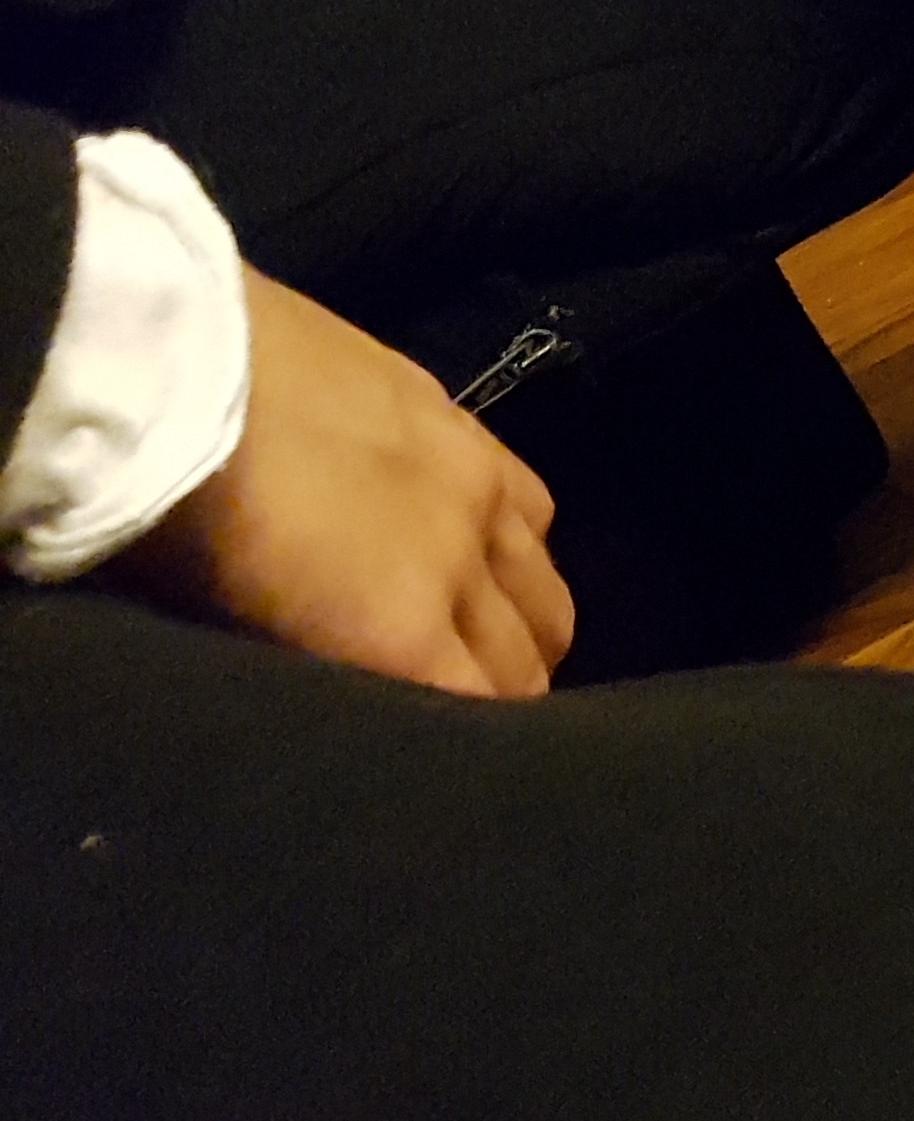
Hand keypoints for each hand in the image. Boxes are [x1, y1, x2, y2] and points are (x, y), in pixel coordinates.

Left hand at [107, 271, 572, 697]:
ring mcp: (473, 487)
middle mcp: (463, 565)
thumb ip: (317, 670)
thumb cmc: (164, 523)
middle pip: (528, 658)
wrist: (159, 367)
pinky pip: (532, 505)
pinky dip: (518, 542)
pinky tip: (483, 544)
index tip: (443, 753)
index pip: (490, 713)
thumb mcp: (228, 632)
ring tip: (487, 633)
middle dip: (508, 693)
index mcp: (399, 633)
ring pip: (546, 586)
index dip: (477, 741)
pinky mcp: (460, 420)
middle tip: (463, 707)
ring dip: (523, 622)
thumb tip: (354, 693)